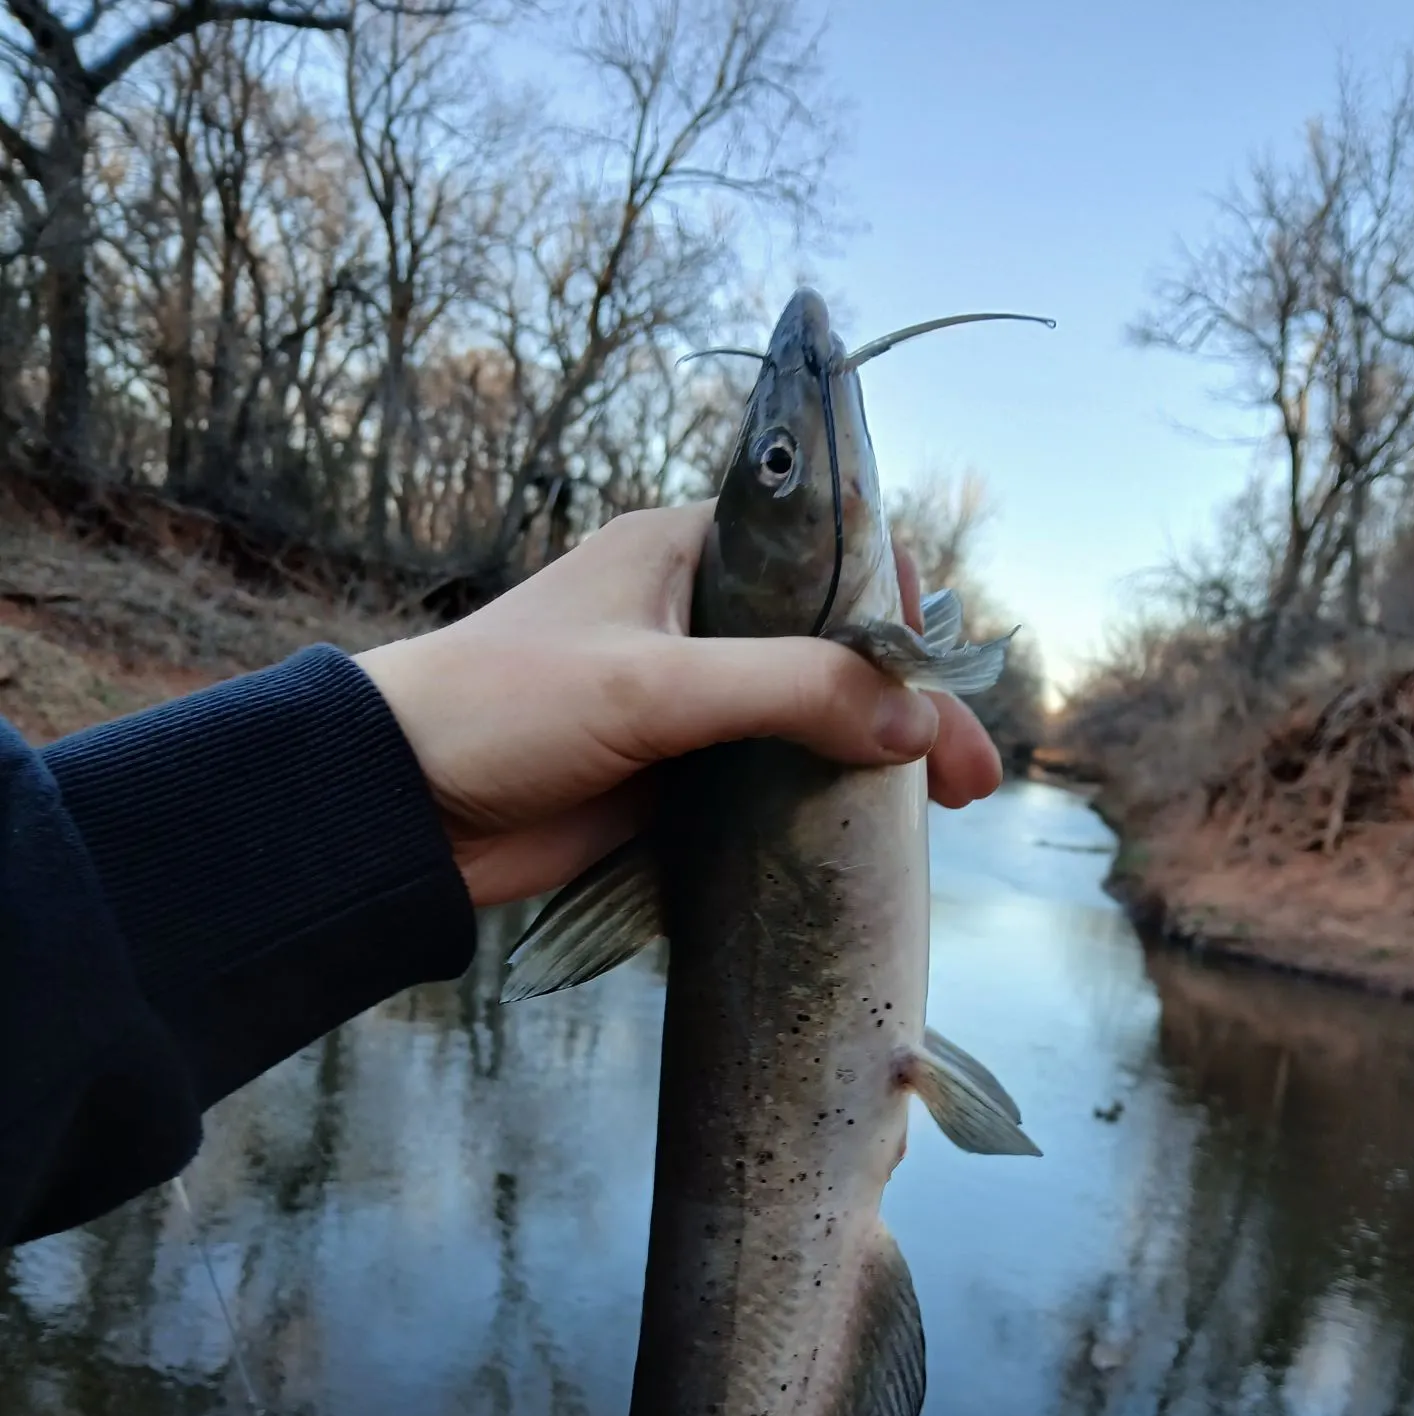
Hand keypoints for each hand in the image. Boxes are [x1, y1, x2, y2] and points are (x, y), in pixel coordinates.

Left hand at [356, 501, 1004, 906]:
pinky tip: (875, 826)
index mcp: (685, 550)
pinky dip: (826, 792)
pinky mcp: (680, 768)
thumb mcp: (653, 684)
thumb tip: (916, 723)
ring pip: (812, 711)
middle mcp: (696, 613)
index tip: (935, 670)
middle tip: (970, 772)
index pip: (823, 551)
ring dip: (878, 751)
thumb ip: (789, 689)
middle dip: (908, 699)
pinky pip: (775, 770)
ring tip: (953, 807)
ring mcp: (690, 696)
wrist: (402, 808)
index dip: (892, 603)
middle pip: (834, 641)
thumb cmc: (509, 709)